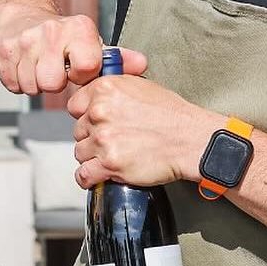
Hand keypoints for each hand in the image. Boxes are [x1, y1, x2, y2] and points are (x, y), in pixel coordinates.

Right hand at [0, 11, 147, 94]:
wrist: (20, 15)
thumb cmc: (61, 36)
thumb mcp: (90, 42)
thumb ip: (117, 58)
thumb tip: (142, 64)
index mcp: (78, 29)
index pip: (86, 68)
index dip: (81, 75)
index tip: (77, 67)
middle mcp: (50, 31)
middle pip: (52, 84)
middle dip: (53, 82)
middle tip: (53, 69)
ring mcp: (23, 41)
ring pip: (31, 86)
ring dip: (34, 82)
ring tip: (38, 66)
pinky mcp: (1, 51)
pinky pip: (12, 84)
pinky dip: (17, 80)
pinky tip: (23, 66)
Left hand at [68, 76, 221, 188]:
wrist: (191, 140)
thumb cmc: (172, 115)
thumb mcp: (140, 87)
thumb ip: (113, 89)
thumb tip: (95, 94)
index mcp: (105, 89)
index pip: (75, 105)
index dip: (85, 116)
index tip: (95, 123)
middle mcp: (100, 111)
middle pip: (78, 130)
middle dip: (92, 137)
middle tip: (114, 141)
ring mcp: (103, 139)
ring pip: (80, 153)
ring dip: (94, 157)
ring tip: (114, 156)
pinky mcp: (110, 163)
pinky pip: (84, 175)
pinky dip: (89, 178)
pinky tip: (100, 175)